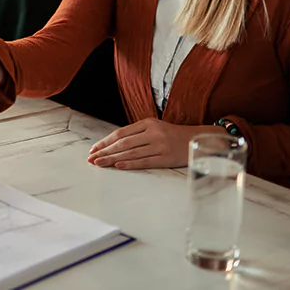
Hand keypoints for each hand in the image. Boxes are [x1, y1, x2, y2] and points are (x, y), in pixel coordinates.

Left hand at [87, 118, 217, 169]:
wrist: (198, 140)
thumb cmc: (172, 135)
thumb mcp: (155, 128)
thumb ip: (137, 133)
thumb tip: (114, 144)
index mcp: (148, 123)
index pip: (120, 133)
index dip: (105, 141)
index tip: (93, 149)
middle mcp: (153, 133)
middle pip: (123, 143)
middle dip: (105, 151)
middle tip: (91, 158)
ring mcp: (160, 145)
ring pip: (131, 152)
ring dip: (112, 159)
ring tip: (99, 164)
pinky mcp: (166, 158)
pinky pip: (145, 161)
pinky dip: (130, 164)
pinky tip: (118, 165)